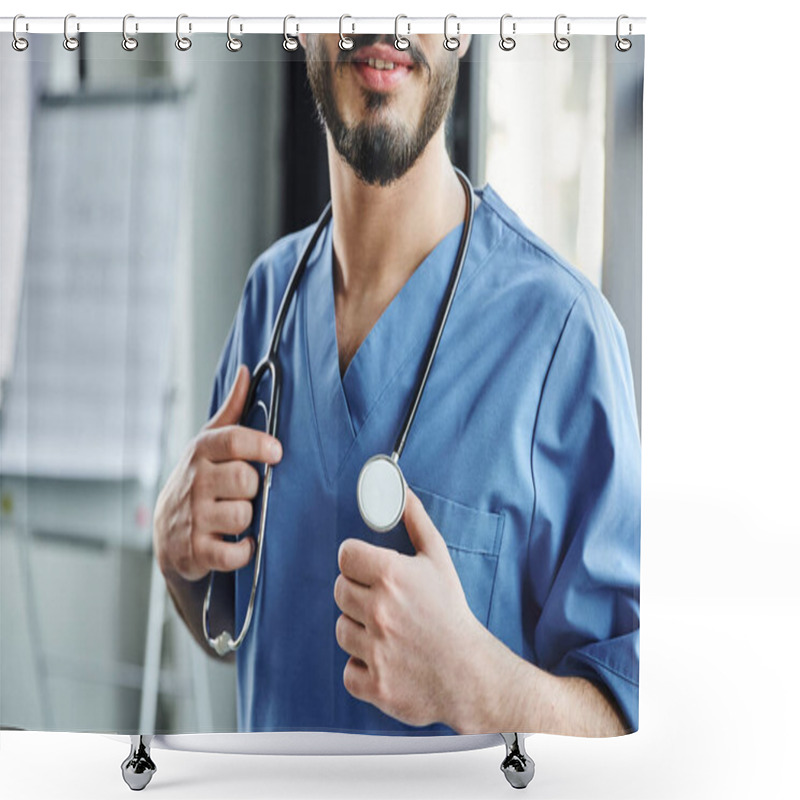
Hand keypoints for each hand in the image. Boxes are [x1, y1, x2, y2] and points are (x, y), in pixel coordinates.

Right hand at [153, 365, 282, 582]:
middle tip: (247, 492)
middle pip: (243, 480)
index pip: (232, 440)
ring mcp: (193, 518)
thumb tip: (247, 372)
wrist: (167, 531)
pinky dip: (243, 552)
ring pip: (242, 516)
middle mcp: (195, 483)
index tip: (277, 451)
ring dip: (249, 520)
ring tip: (240, 516)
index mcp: (202, 452)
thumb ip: (232, 410)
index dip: (259, 444)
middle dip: (253, 488)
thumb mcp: (210, 442)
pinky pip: (233, 553)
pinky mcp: (195, 551)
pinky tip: (241, 543)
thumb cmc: (199, 479)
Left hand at [334, 488, 485, 728]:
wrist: (471, 672)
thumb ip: (415, 521)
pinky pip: (348, 669)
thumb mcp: (438, 559)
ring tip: (387, 631)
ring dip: (359, 629)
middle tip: (382, 602)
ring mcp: (374, 648)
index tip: (367, 569)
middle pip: (340, 590)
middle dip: (357, 593)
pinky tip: (385, 659)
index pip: (345, 555)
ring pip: (341, 628)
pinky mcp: (374, 683)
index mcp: (391, 576)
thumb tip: (400, 491)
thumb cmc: (452, 612)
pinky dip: (362, 666)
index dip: (356, 561)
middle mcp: (379, 610)